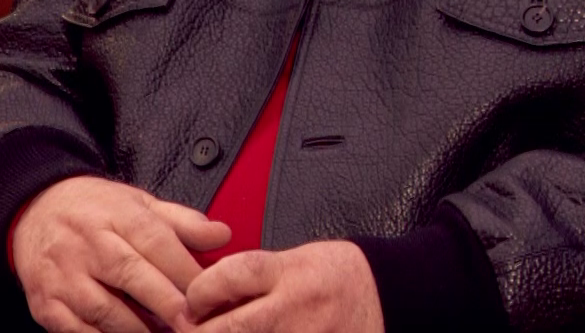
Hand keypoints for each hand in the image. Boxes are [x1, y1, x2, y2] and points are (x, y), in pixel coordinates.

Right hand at [12, 176, 230, 332]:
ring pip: (107, 311)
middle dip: (170, 306)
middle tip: (195, 327)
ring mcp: (63, 275)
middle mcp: (86, 242)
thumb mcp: (137, 202)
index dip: (187, 272)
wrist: (32, 211)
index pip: (156, 241)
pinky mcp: (47, 304)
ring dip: (141, 331)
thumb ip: (181, 221)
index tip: (211, 296)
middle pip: (133, 275)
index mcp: (114, 214)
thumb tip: (222, 236)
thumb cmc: (92, 211)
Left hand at [182, 241, 382, 332]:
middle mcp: (300, 308)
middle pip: (234, 328)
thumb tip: (203, 298)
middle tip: (189, 331)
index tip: (191, 302)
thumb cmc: (340, 276)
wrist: (395, 297)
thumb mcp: (296, 259)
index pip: (229, 277)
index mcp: (291, 272)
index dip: (199, 292)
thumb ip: (252, 278)